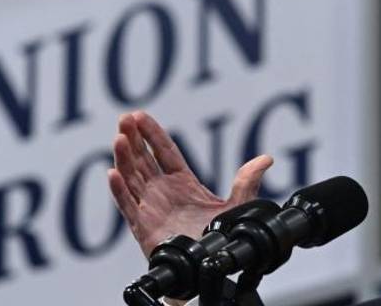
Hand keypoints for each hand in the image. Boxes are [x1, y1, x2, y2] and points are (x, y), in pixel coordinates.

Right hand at [108, 110, 271, 256]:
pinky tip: (114, 174)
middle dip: (133, 139)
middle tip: (124, 120)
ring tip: (119, 139)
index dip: (152, 134)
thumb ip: (247, 181)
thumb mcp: (236, 205)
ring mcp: (150, 207)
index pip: (164, 152)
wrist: (208, 265)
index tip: (140, 116)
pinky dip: (120, 191)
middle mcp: (163, 192)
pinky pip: (128, 206)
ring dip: (124, 159)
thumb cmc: (217, 237)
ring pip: (133, 179)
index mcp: (182, 182)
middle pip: (144, 160)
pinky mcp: (143, 226)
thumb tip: (266, 159)